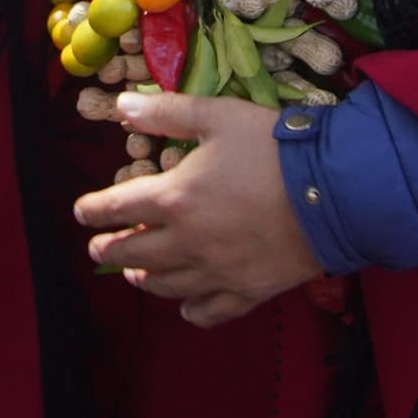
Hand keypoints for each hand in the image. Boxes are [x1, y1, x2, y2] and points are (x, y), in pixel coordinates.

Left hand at [70, 91, 325, 327]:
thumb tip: (121, 106)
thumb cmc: (274, 148)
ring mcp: (215, 272)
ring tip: (135, 275)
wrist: (334, 192)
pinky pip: (208, 311)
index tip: (83, 213)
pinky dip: (191, 310)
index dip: (94, 210)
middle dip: (110, 249)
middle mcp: (186, 242)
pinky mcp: (246, 292)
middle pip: (133, 253)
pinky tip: (185, 305)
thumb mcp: (219, 115)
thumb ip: (168, 112)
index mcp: (174, 198)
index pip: (118, 207)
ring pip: (165, 286)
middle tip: (100, 248)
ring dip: (144, 278)